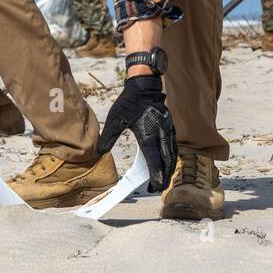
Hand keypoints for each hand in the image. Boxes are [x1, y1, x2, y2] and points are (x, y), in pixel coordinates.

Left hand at [96, 74, 176, 192]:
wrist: (145, 84)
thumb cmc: (129, 102)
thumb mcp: (115, 119)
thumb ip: (108, 137)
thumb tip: (99, 152)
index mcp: (148, 134)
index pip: (154, 160)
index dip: (155, 175)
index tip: (153, 186)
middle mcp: (161, 134)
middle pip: (167, 161)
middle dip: (164, 177)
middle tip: (157, 189)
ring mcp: (168, 130)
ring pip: (173, 155)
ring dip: (169, 169)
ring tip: (163, 180)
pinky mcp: (170, 127)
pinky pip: (173, 146)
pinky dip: (171, 158)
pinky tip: (167, 163)